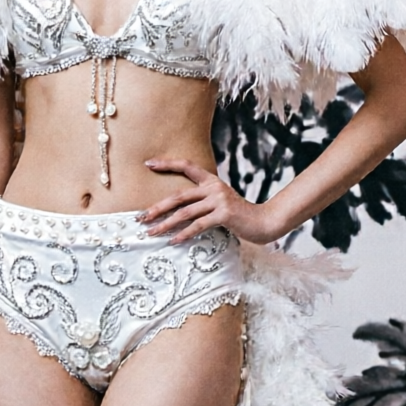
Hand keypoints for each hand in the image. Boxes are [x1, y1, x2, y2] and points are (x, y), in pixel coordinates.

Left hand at [141, 159, 279, 244]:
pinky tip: (173, 241)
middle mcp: (214, 188)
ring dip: (166, 225)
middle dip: (157, 208)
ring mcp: (219, 200)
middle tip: (141, 217)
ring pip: (185, 213)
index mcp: (212, 182)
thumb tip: (180, 211)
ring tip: (152, 233)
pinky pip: (198, 225)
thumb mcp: (222, 202)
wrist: (265, 222)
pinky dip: (184, 234)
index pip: (187, 167)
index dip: (167, 164)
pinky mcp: (224, 214)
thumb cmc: (242, 216)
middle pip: (179, 196)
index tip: (148, 164)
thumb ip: (205, 201)